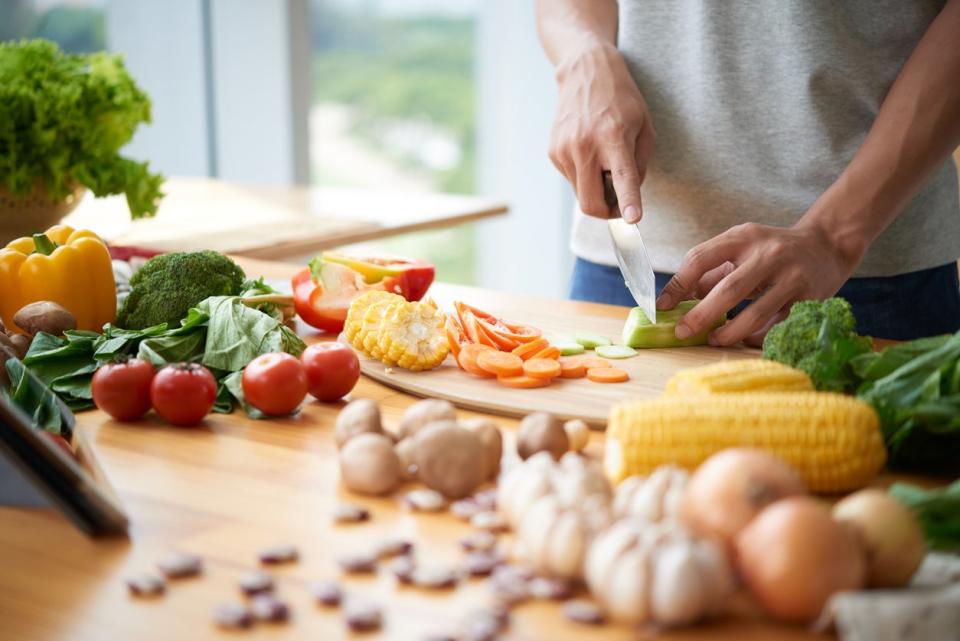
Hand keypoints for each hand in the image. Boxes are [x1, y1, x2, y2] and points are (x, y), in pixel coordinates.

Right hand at [548, 44, 655, 222]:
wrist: (585, 72)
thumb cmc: (621, 99)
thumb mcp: (644, 126)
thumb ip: (640, 164)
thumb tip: (627, 196)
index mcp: (613, 136)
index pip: (622, 177)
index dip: (628, 201)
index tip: (632, 219)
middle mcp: (585, 145)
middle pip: (591, 203)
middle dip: (607, 212)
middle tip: (619, 204)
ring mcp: (564, 149)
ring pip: (581, 194)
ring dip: (595, 190)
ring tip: (603, 163)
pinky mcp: (553, 152)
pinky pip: (572, 179)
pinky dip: (584, 175)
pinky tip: (589, 152)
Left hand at [657, 220, 865, 346]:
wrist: (827, 245)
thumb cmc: (772, 250)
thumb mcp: (741, 247)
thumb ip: (710, 271)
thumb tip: (675, 300)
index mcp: (743, 237)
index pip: (701, 257)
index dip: (678, 284)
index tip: (663, 305)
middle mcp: (768, 253)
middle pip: (729, 288)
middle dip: (701, 315)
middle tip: (682, 332)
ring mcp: (792, 276)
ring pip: (756, 312)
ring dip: (730, 332)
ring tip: (714, 340)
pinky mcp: (811, 298)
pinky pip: (778, 325)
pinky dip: (757, 337)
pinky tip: (744, 341)